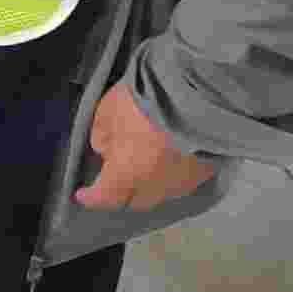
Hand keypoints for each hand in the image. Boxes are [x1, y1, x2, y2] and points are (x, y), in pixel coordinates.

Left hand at [75, 78, 215, 213]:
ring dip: (152, 185)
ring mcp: (185, 180)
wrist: (197, 90)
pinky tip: (173, 159)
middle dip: (124, 193)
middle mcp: (156, 185)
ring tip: (148, 168)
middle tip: (118, 176)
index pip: (105, 197)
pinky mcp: (209, 169)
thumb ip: (102, 136)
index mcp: (127, 173)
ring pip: (164, 193)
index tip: (84, 194)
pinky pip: (186, 180)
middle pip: (136, 201)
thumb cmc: (144, 99)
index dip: (92, 197)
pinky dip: (175, 174)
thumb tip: (106, 151)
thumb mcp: (107, 111)